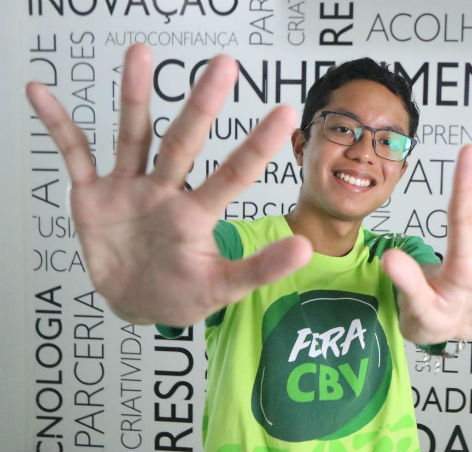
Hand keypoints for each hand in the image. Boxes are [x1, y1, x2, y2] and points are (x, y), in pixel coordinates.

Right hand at [26, 44, 310, 325]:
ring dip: (136, 97)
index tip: (284, 113)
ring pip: (134, 136)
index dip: (256, 147)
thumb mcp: (222, 288)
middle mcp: (166, 191)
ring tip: (141, 54)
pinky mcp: (93, 195)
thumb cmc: (182, 294)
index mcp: (197, 214)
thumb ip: (260, 269)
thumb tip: (307, 248)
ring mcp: (129, 188)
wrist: (136, 302)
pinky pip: (74, 154)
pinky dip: (58, 126)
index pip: (232, 176)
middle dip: (202, 106)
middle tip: (224, 65)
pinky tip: (41, 94)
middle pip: (184, 143)